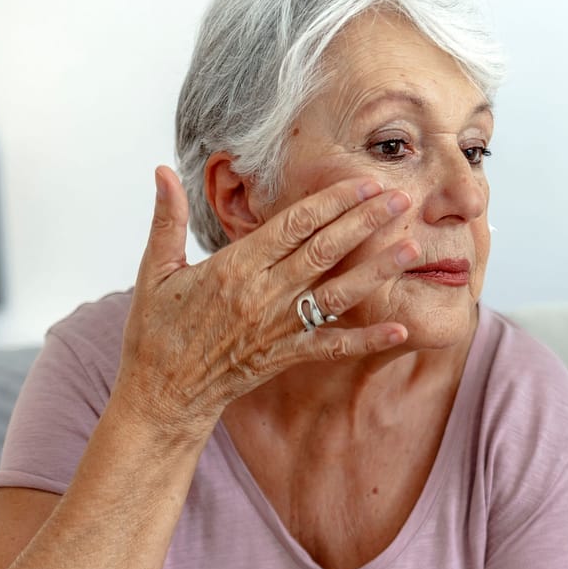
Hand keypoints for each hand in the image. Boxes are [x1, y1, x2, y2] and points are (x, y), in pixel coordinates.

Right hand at [113, 166, 420, 439]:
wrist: (161, 397)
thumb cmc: (156, 332)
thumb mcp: (156, 271)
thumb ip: (166, 219)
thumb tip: (162, 171)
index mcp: (234, 267)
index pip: (293, 224)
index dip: (332, 200)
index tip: (363, 181)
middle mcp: (262, 294)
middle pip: (324, 250)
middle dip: (366, 222)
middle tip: (402, 198)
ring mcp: (277, 327)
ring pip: (337, 293)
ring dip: (376, 270)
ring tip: (412, 248)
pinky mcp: (284, 357)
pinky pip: (332, 347)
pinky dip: (366, 339)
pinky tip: (399, 329)